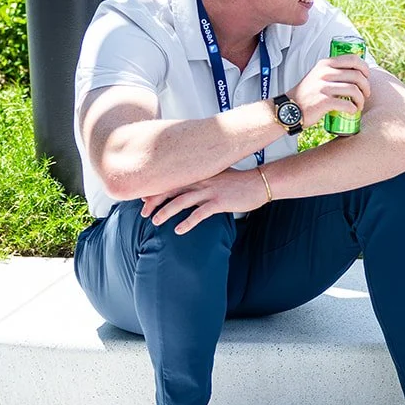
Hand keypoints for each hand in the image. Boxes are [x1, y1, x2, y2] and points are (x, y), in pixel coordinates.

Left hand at [140, 168, 268, 233]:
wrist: (259, 183)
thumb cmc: (238, 181)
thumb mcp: (217, 175)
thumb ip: (201, 180)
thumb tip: (188, 189)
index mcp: (199, 174)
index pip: (171, 180)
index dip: (156, 190)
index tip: (144, 200)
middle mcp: (201, 180)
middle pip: (171, 190)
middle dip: (155, 201)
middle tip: (144, 213)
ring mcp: (210, 191)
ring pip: (181, 201)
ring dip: (166, 212)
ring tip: (155, 222)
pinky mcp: (220, 202)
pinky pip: (199, 214)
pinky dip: (188, 223)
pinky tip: (179, 230)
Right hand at [292, 52, 370, 127]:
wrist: (289, 108)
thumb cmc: (308, 93)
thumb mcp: (318, 75)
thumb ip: (333, 71)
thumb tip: (357, 72)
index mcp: (325, 64)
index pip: (353, 59)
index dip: (365, 68)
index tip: (367, 78)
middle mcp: (325, 73)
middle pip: (357, 76)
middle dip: (366, 87)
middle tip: (365, 95)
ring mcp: (324, 87)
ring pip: (354, 90)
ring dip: (361, 100)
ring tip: (359, 105)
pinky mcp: (323, 102)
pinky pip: (347, 104)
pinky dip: (353, 108)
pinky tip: (352, 111)